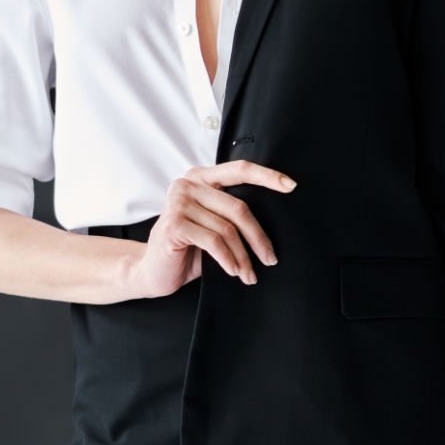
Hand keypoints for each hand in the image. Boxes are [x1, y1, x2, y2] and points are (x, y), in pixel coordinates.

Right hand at [123, 161, 297, 298]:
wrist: (153, 272)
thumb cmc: (187, 250)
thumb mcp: (214, 227)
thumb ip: (232, 215)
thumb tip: (273, 221)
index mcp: (201, 178)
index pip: (240, 170)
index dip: (267, 176)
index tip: (291, 185)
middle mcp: (187, 184)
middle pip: (238, 208)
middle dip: (258, 237)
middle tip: (270, 259)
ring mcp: (178, 201)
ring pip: (227, 229)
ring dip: (243, 256)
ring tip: (249, 274)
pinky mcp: (174, 224)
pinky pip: (213, 242)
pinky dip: (228, 259)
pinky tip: (233, 271)